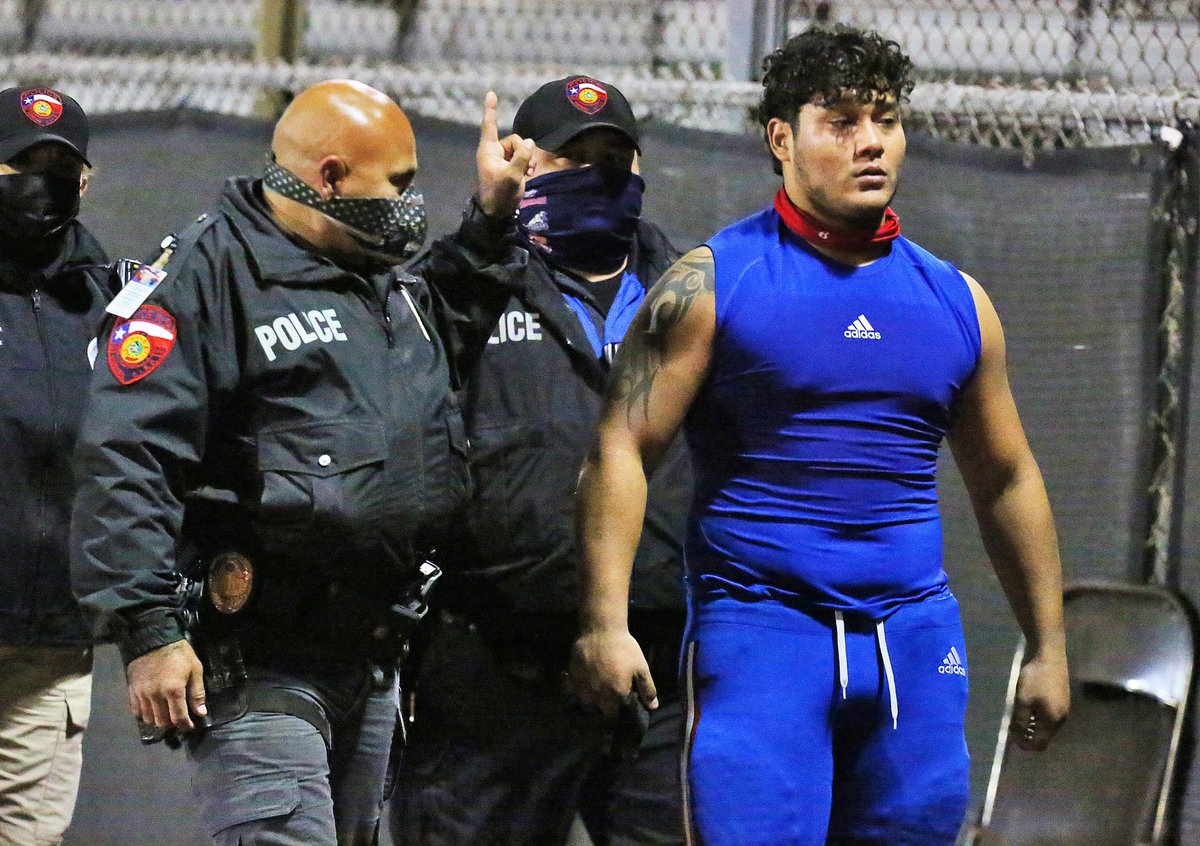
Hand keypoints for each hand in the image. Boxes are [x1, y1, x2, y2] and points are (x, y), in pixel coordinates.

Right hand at [125, 639, 206, 733]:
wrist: (153, 639)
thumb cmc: (178, 652)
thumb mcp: (195, 668)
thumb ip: (197, 692)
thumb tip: (201, 713)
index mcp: (173, 690)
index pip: (179, 718)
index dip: (186, 726)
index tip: (190, 726)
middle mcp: (155, 696)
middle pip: (162, 722)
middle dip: (172, 724)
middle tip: (179, 718)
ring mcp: (141, 694)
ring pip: (149, 719)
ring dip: (159, 720)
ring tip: (166, 714)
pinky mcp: (132, 691)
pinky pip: (136, 711)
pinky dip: (145, 714)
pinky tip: (153, 709)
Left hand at [476, 90, 533, 218]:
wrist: (498, 212)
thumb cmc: (499, 194)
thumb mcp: (511, 176)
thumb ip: (521, 158)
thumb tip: (529, 142)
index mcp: (488, 150)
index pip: (489, 126)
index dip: (491, 110)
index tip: (490, 93)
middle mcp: (495, 151)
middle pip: (514, 139)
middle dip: (524, 150)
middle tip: (528, 168)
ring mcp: (503, 159)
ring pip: (521, 148)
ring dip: (528, 158)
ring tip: (529, 172)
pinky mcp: (511, 166)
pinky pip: (523, 157)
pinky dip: (528, 163)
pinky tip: (530, 173)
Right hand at [569, 627, 657, 716]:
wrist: (601, 629)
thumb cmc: (624, 648)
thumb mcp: (641, 667)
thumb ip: (647, 689)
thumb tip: (653, 707)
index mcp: (617, 693)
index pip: (618, 713)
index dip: (621, 711)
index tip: (623, 704)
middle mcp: (598, 694)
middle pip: (602, 710)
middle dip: (607, 706)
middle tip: (611, 696)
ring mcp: (583, 686)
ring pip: (587, 702)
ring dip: (592, 700)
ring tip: (597, 691)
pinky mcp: (572, 676)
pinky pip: (573, 691)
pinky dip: (578, 690)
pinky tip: (584, 683)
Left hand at [1009, 650, 1068, 750]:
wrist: (1049, 655)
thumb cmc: (1035, 678)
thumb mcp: (1023, 700)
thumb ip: (1020, 721)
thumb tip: (1017, 738)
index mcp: (1053, 721)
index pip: (1040, 744)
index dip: (1025, 745)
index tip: (1011, 738)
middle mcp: (1062, 718)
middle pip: (1044, 736)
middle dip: (1028, 735)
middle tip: (1012, 726)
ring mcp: (1063, 708)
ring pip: (1046, 726)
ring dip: (1032, 725)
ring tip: (1017, 717)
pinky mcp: (1062, 699)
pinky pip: (1049, 716)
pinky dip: (1038, 717)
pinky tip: (1028, 708)